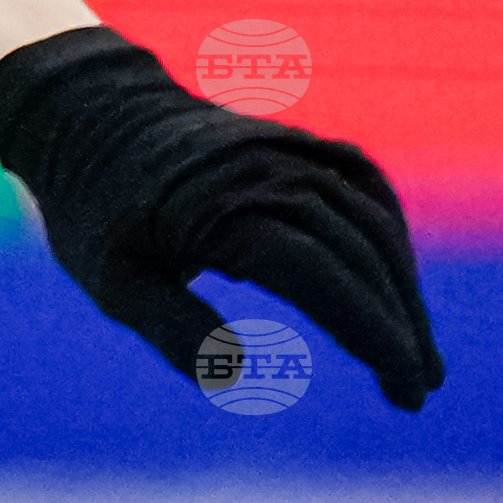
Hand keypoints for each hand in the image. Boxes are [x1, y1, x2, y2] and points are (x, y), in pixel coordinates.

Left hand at [0, 21, 442, 410]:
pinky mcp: (295, 142)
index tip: (405, 392)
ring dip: (403, 287)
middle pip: (361, 255)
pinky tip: (396, 283)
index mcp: (227, 210)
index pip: (325, 279)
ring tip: (416, 353)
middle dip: (399, 326)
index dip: (373, 336)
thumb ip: (175, 330)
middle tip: (418, 390)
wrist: (84, 111)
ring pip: (373, 220)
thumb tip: (238, 377)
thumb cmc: (96, 209)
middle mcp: (271, 171)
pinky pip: (362, 187)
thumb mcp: (116, 281)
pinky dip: (388, 236)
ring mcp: (289, 150)